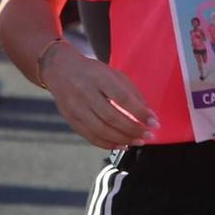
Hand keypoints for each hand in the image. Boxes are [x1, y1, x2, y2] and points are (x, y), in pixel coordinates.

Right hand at [43, 43, 158, 149]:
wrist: (60, 70)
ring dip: (123, 139)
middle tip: (148, 136)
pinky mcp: (70, 120)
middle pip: (112, 117)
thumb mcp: (113, 73)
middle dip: (133, 129)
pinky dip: (109, 144)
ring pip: (101, 130)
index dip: (140, 112)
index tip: (154, 122)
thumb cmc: (92, 72)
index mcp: (99, 77)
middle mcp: (85, 92)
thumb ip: (131, 92)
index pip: (122, 98)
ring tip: (138, 142)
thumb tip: (148, 114)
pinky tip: (122, 145)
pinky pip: (91, 137)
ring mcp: (75, 108)